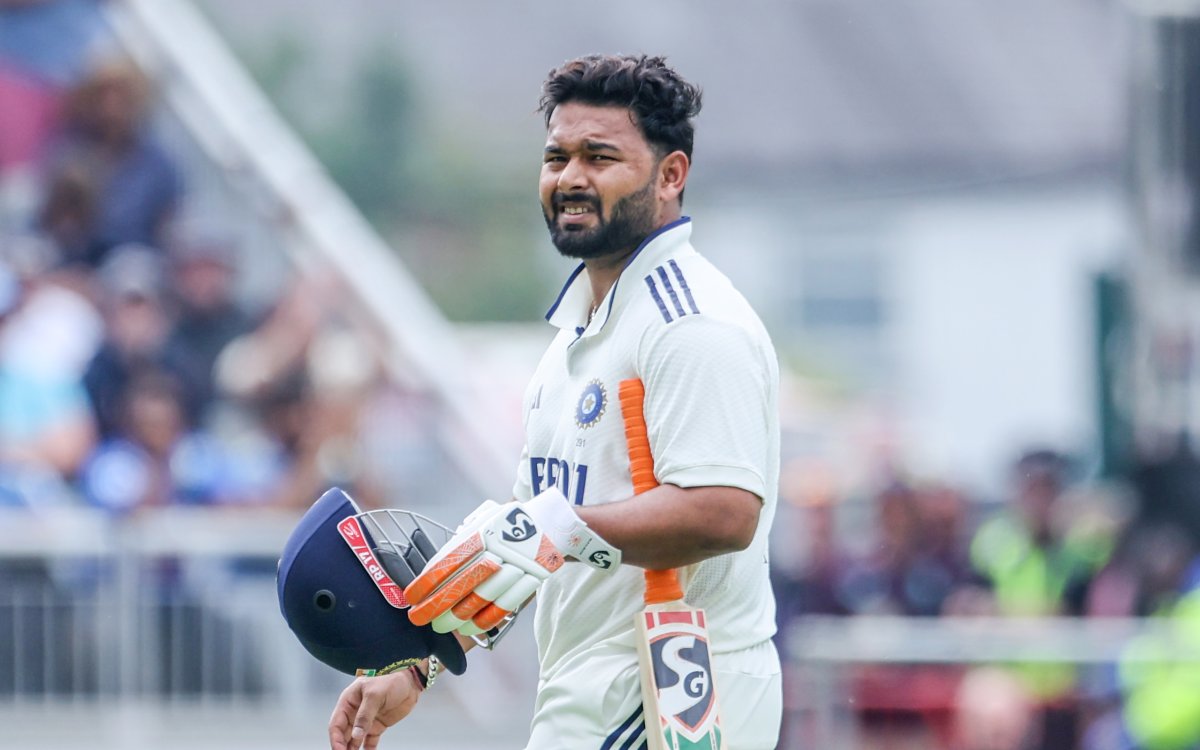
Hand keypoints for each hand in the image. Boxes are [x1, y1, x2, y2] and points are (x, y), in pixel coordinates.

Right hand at [328, 670, 421, 749]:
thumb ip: (365, 715)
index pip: (336, 724)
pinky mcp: (377, 726)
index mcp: (349, 701)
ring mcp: (366, 720)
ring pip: (355, 740)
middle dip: (343, 747)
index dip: (335, 739)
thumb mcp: (375, 694)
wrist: (411, 681)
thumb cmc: (391, 679)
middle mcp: (354, 712)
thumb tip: (356, 734)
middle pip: (343, 734)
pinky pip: (370, 741)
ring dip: (353, 749)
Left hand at [404, 488, 620, 635]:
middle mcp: (500, 548)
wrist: (556, 523)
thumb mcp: (487, 517)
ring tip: (444, 626)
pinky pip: (506, 605)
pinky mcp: (531, 581)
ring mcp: (517, 566)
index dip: (428, 581)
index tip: (412, 597)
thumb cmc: (513, 521)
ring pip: (482, 598)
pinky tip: (472, 627)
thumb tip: (437, 563)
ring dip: (459, 616)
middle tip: (421, 619)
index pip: (449, 560)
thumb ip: (463, 536)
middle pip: (462, 584)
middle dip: (437, 605)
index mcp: (484, 531)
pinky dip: (487, 619)